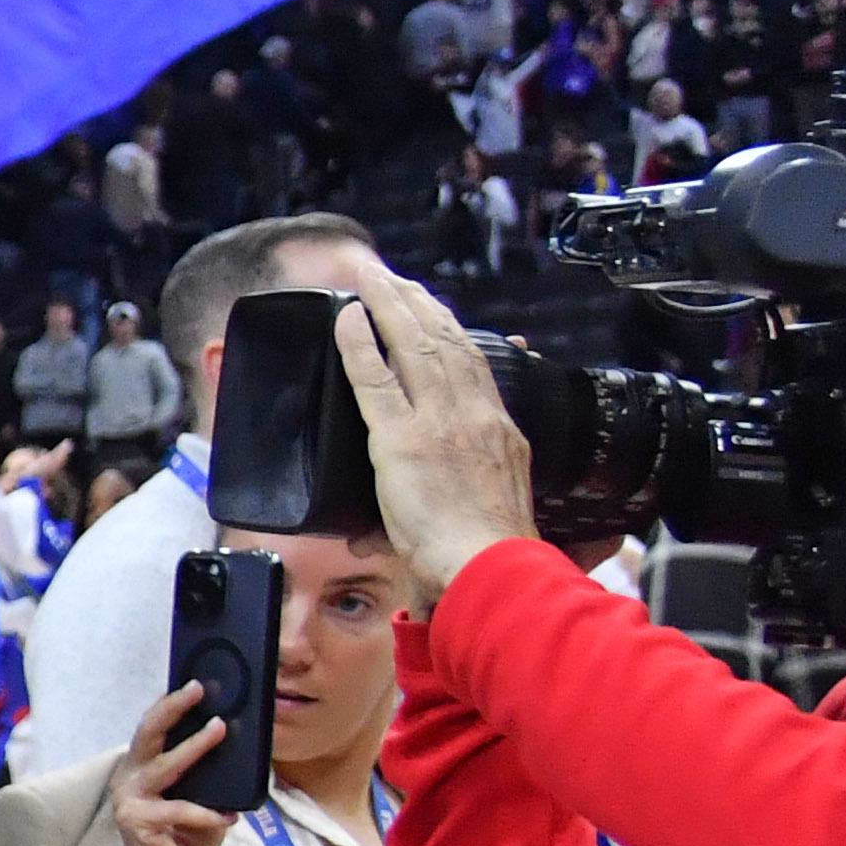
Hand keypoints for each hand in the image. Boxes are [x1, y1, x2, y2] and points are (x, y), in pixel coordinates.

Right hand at [115, 679, 241, 845]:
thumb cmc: (189, 842)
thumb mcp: (206, 799)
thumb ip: (212, 776)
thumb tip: (236, 741)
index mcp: (142, 770)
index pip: (154, 729)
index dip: (171, 705)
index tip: (196, 684)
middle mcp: (129, 779)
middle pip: (148, 733)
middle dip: (174, 708)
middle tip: (199, 689)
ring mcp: (127, 799)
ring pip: (164, 765)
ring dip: (194, 746)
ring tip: (220, 730)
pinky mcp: (134, 821)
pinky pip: (178, 809)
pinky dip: (206, 812)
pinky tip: (229, 817)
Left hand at [332, 274, 537, 610]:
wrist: (490, 568)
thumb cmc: (490, 551)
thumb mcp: (492, 507)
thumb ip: (455, 499)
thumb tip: (394, 526)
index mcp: (499, 429)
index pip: (475, 365)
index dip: (451, 332)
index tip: (433, 311)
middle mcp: (473, 416)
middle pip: (445, 342)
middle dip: (417, 304)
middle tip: (393, 278)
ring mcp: (438, 423)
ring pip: (413, 345)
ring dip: (390, 305)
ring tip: (370, 278)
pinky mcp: (402, 440)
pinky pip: (373, 379)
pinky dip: (359, 343)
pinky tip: (346, 318)